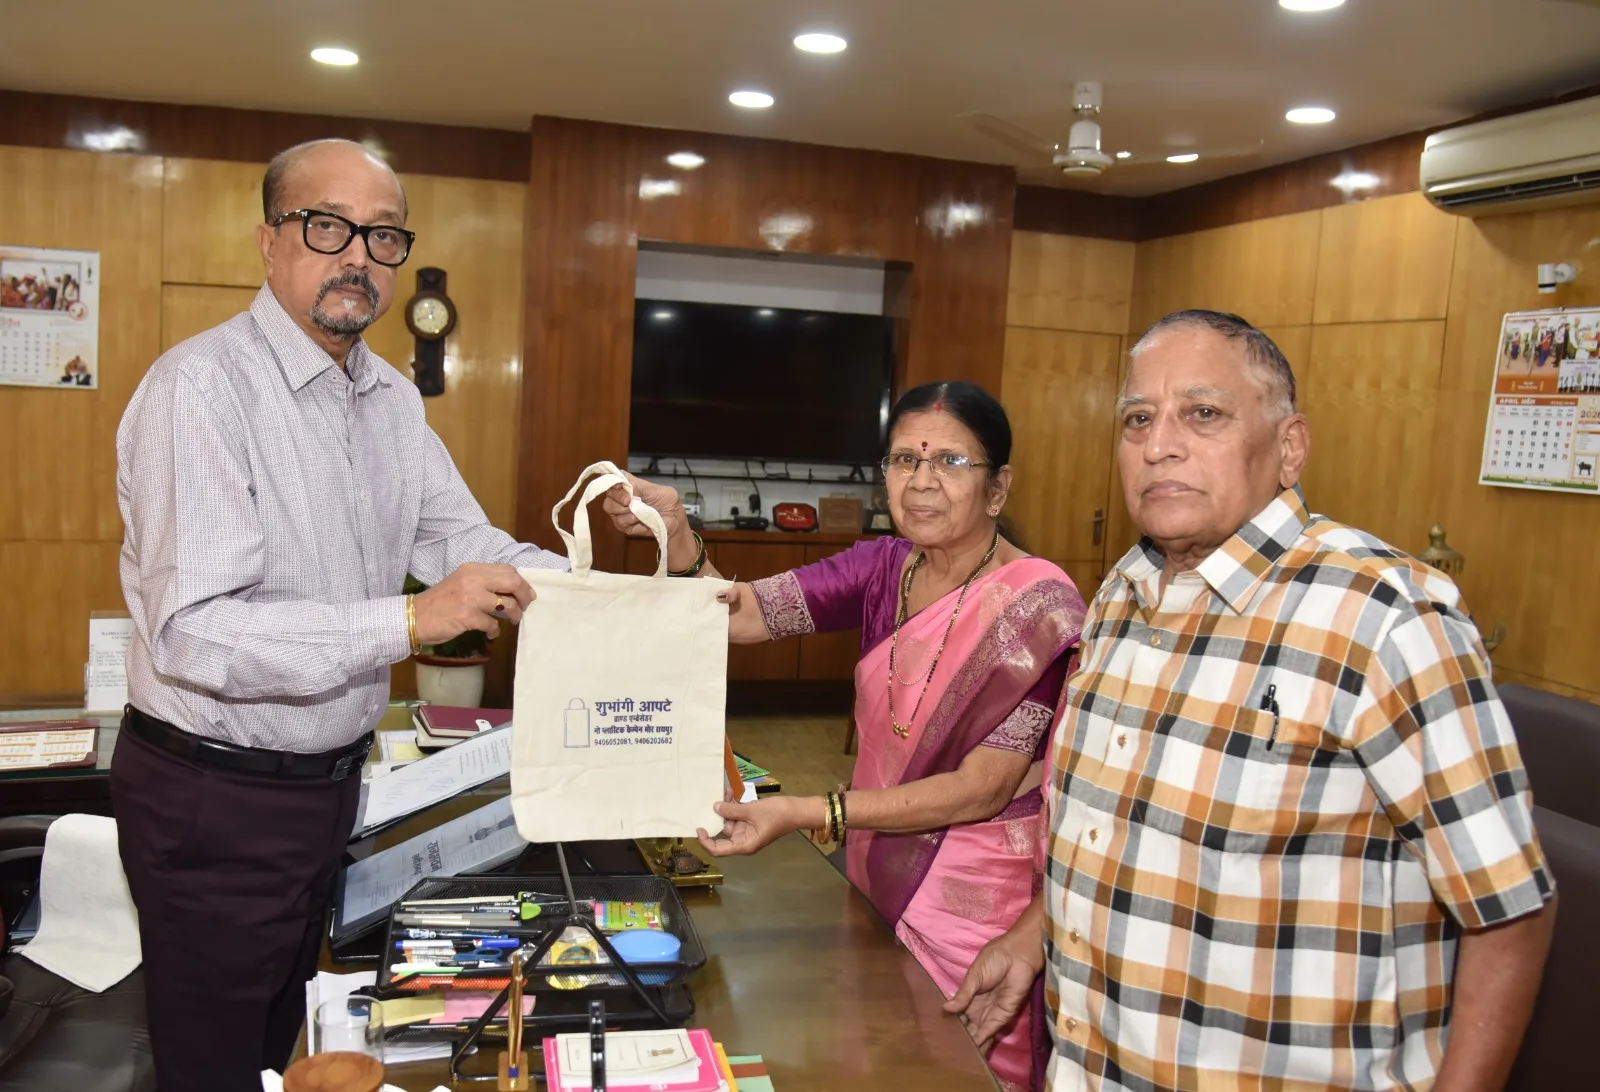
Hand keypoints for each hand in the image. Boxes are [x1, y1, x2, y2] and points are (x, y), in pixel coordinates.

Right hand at [413, 563, 533, 644]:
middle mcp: (473, 579)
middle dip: (525, 596)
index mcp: (473, 569)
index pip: (508, 570)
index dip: (521, 582)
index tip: (526, 593)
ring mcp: (471, 598)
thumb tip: (510, 591)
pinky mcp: (468, 616)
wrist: (415, 617)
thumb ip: (482, 582)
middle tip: (525, 607)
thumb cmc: (439, 602)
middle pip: (513, 582)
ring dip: (515, 614)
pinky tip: (491, 633)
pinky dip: (495, 631)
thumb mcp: (461, 583)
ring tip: (513, 620)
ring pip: (506, 604)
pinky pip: (493, 624)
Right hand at [602, 473, 696, 569]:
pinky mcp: (624, 527)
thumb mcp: (656, 490)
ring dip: (625, 510)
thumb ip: (638, 485)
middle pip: (608, 495)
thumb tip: (622, 479)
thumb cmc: (667, 502)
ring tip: (640, 511)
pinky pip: (620, 522)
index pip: (612, 479)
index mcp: (628, 486)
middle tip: (629, 500)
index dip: (612, 481)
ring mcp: (621, 513)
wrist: (674, 520)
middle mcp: (621, 498)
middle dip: (618, 497)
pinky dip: (630, 520)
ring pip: (611, 508)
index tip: (620, 486)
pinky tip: (639, 519)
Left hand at [695, 796, 805, 857]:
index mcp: (744, 845)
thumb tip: (715, 808)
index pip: (719, 849)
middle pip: (723, 831)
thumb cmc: (777, 814)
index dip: (706, 841)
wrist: (796, 810)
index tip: (699, 828)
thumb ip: (732, 810)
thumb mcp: (752, 810)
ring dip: (727, 806)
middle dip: (718, 815)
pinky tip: (732, 792)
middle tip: (712, 800)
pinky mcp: (751, 821)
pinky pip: (738, 814)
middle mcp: (744, 839)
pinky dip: (735, 805)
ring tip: (725, 792)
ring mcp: (748, 830)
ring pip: (730, 820)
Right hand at [944, 929, 1042, 1051]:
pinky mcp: (1002, 1018)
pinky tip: (970, 1052)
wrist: (1018, 955)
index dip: (948, 1025)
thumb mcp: (974, 975)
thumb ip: (962, 994)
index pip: (957, 1016)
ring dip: (968, 1045)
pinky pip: (989, 1033)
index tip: (935, 1036)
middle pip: (967, 1028)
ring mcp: (990, 1014)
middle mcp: (979, 1009)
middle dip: (958, 1039)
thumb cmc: (995, 959)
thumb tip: (945, 1008)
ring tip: (955, 1058)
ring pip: (977, 1034)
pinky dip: (980, 1042)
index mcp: (969, 997)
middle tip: (944, 1053)